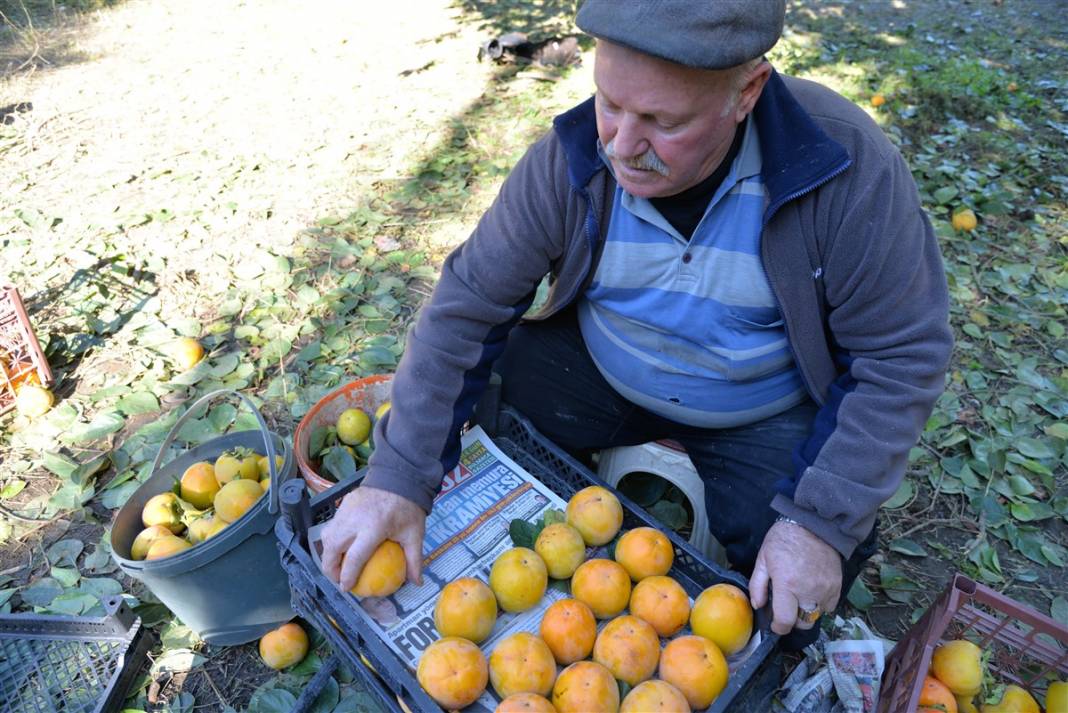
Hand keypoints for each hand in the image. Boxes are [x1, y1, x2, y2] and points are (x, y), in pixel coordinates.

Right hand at [320, 484, 426, 591]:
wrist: (400, 475)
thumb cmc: (408, 507)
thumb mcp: (415, 534)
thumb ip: (414, 559)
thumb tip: (417, 582)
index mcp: (373, 528)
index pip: (354, 558)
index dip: (347, 576)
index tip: (346, 587)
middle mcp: (354, 520)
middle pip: (332, 548)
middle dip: (330, 568)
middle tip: (337, 579)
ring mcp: (346, 510)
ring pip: (327, 536)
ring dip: (328, 553)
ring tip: (336, 565)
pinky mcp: (343, 503)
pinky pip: (331, 525)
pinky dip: (331, 539)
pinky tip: (340, 547)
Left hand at [749, 519, 841, 634]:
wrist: (814, 524)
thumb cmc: (784, 539)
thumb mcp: (763, 558)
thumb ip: (757, 585)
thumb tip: (758, 605)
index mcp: (787, 585)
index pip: (785, 621)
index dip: (778, 628)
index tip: (775, 625)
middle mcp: (808, 591)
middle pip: (802, 623)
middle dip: (792, 620)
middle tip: (786, 608)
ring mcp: (825, 590)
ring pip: (816, 616)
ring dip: (806, 612)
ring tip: (799, 597)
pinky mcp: (837, 586)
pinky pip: (829, 606)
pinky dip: (820, 604)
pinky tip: (812, 592)